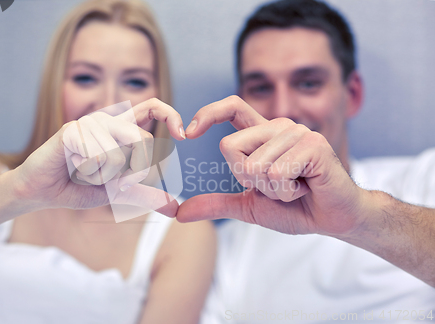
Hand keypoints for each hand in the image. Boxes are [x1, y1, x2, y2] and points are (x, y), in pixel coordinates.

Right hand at [13, 98, 184, 216]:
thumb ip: (144, 195)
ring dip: (104, 176)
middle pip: (145, 141)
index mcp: (121, 128)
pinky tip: (72, 167)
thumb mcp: (117, 193)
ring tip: (85, 171)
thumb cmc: (78, 187)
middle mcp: (108, 120)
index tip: (183, 136)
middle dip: (136, 172)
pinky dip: (89, 173)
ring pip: (120, 156)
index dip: (171, 115)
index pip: (153, 106)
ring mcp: (90, 123)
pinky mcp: (73, 130)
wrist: (41, 192)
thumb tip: (174, 208)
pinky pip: (99, 158)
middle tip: (113, 181)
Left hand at [177, 96, 365, 235]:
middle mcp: (279, 127)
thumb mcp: (249, 204)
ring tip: (294, 187)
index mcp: (263, 135)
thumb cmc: (295, 207)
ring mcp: (297, 133)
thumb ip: (217, 203)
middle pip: (230, 147)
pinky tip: (305, 187)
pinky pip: (277, 172)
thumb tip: (180, 213)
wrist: (332, 218)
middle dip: (246, 179)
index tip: (187, 132)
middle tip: (276, 185)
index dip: (208, 114)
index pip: (232, 107)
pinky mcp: (313, 145)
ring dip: (271, 189)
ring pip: (253, 165)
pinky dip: (286, 191)